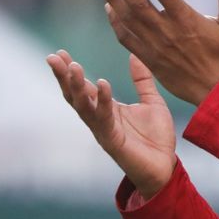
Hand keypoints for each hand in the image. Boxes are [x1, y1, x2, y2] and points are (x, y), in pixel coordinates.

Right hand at [47, 49, 176, 198]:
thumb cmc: (156, 137)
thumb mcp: (152, 102)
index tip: (60, 52)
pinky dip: (102, 100)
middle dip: (63, 77)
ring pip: (83, 106)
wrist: (165, 165)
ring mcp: (103, 130)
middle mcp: (100, 118)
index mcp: (107, 108)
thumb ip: (142, 80)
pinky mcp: (112, 140)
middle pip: (75, 95)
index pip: (84, 87)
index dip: (71, 71)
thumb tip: (134, 55)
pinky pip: (104, 118)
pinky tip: (101, 83)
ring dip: (76, 86)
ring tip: (72, 66)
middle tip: (53, 57)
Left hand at [96, 0, 218, 103]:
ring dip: (113, 0)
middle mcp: (167, 31)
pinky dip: (116, 23)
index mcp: (186, 19)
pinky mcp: (149, 59)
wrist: (215, 91)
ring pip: (128, 19)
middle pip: (138, 4)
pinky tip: (109, 9)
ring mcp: (155, 45)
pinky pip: (127, 39)